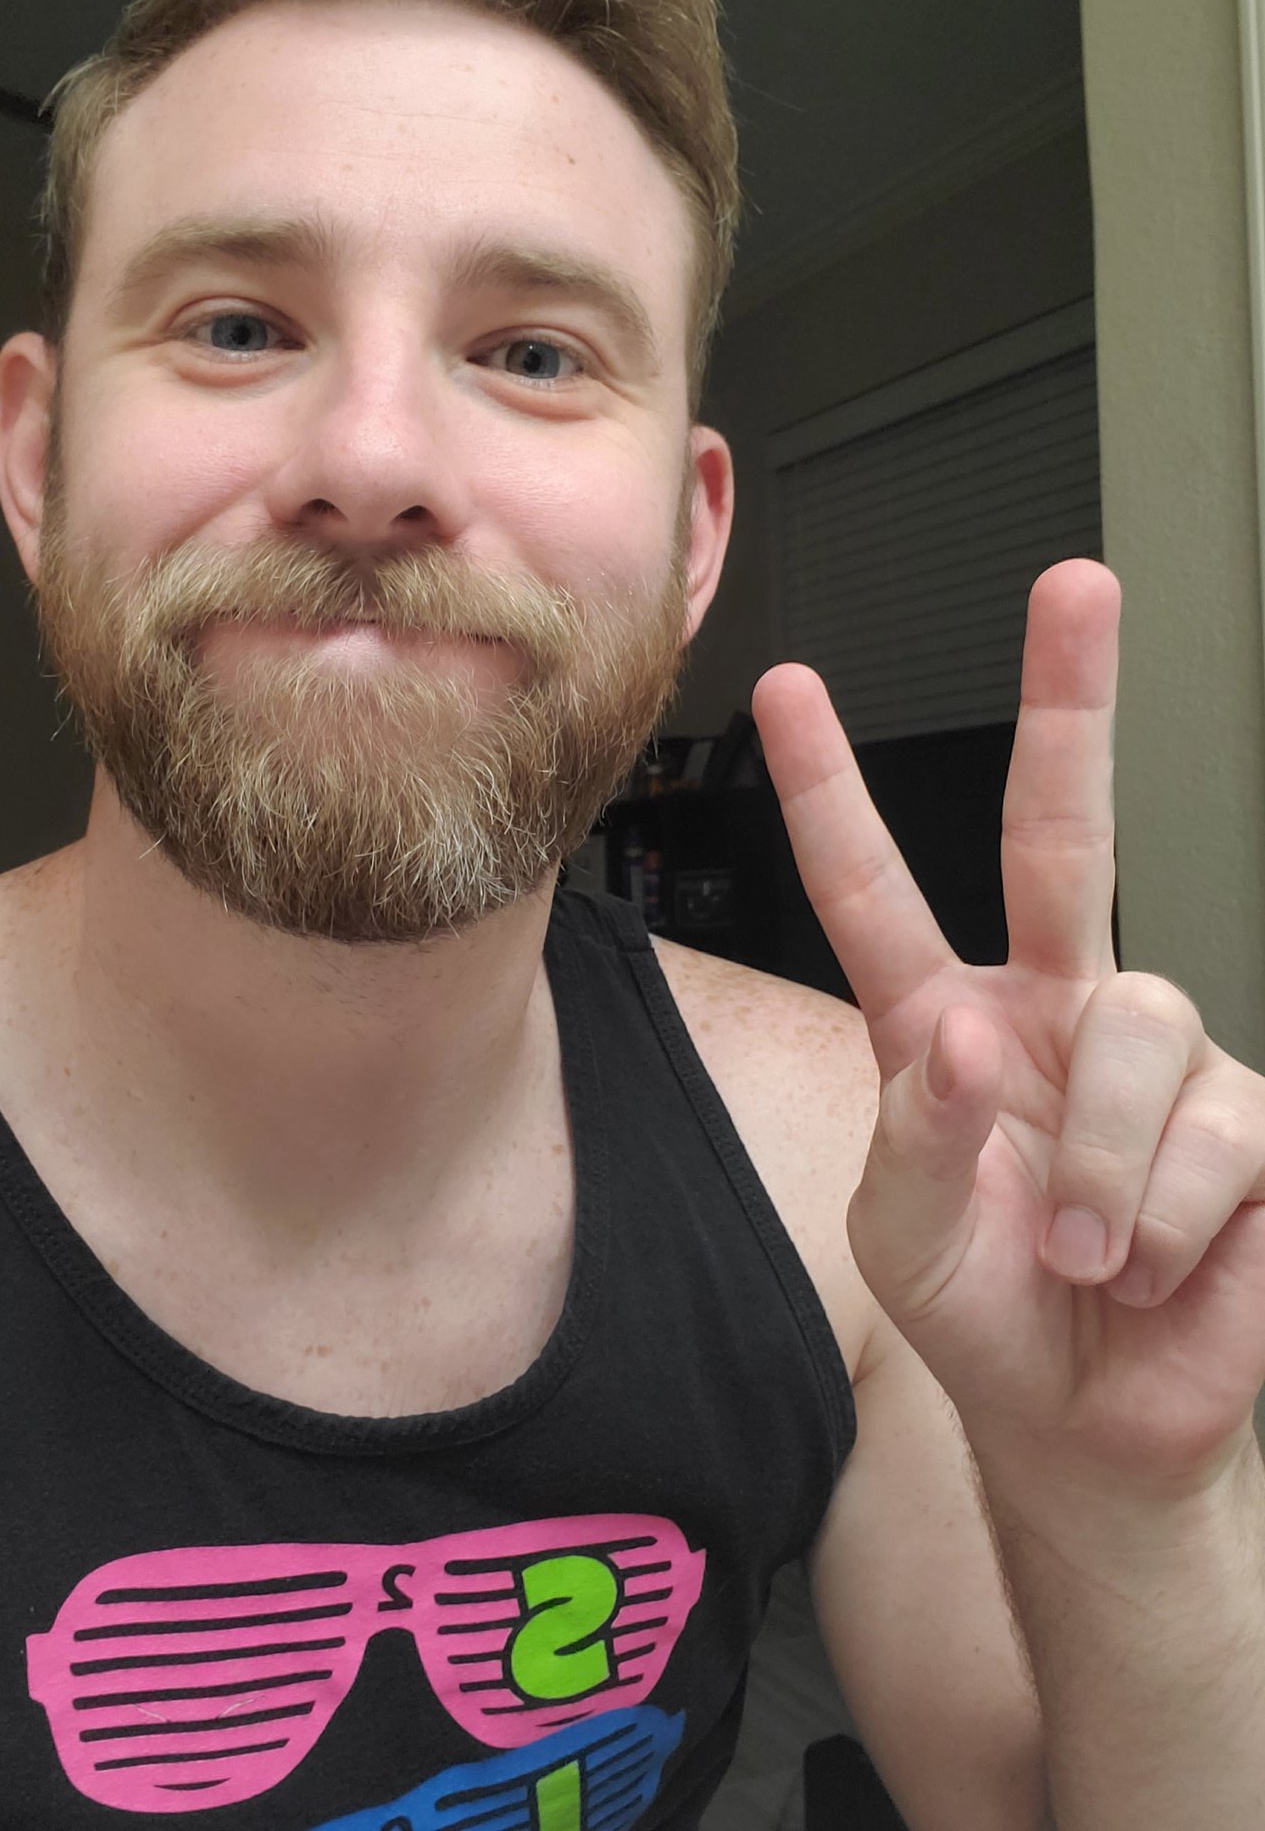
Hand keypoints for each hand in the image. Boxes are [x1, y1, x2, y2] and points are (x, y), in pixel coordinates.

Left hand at [751, 559, 1264, 1504]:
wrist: (1088, 1423)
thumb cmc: (984, 1312)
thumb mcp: (905, 1234)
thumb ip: (916, 1131)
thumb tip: (972, 1032)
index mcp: (950, 1019)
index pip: (876, 891)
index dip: (831, 791)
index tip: (789, 690)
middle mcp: (1057, 1007)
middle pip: (1067, 833)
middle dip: (1072, 704)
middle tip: (1078, 585)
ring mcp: (1160, 1058)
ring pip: (1139, 1022)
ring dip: (1098, 1165)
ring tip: (1085, 1252)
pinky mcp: (1250, 1120)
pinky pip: (1212, 1126)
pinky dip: (1163, 1214)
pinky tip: (1155, 1263)